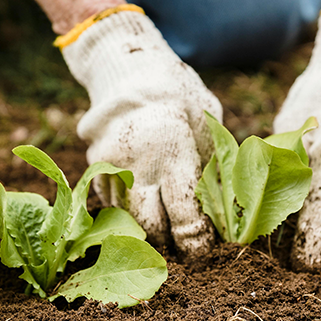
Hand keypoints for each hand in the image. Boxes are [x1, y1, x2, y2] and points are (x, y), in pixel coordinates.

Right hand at [60, 7, 219, 256]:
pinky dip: (129, 212)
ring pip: (127, 219)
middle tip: (184, 248)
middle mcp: (138, 163)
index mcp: (172, 151)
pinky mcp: (95, 167)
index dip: (196, 240)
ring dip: (147, 231)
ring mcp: (111, 166)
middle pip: (151, 225)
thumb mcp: (208, 126)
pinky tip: (145, 207)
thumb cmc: (180, 98)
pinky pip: (112, 203)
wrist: (130, 71)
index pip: (184, 214)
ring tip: (166, 233)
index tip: (205, 250)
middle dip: (169, 243)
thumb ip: (213, 167)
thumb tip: (225, 211)